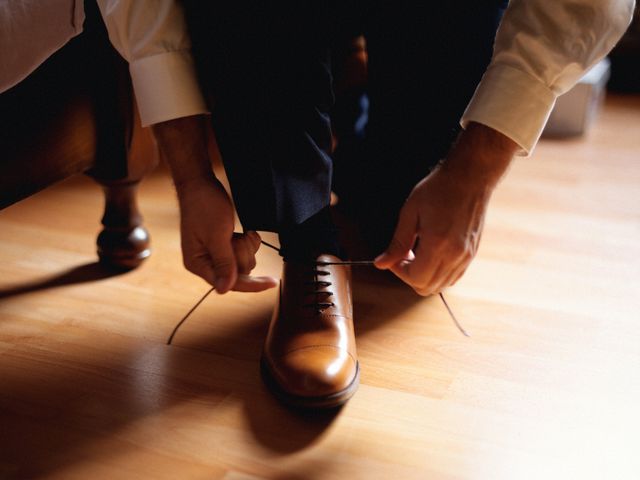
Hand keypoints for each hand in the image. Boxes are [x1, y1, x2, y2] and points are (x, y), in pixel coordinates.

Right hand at [152, 115, 276, 293]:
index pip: (227, 283)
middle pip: (238, 274)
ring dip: (245, 246)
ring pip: (244, 262)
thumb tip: (224, 290)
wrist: (200, 184)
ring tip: (236, 231)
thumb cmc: (204, 206)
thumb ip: (223, 263)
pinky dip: (247, 241)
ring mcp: (215, 254)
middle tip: (236, 236)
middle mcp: (205, 262)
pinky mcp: (224, 246)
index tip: (271, 283)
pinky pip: (244, 252)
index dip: (251, 284)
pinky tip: (242, 230)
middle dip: (242, 253)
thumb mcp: (217, 235)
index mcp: (197, 264)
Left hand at [374, 123, 517, 295]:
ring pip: (441, 285)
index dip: (399, 272)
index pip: (415, 278)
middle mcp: (455, 255)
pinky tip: (432, 254)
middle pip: (428, 287)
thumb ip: (397, 243)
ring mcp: (466, 256)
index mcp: (438, 245)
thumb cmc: (439, 189)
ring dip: (425, 275)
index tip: (395, 257)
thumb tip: (381, 263)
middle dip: (410, 275)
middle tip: (405, 255)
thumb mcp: (410, 213)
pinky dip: (439, 273)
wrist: (470, 176)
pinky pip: (453, 277)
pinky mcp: (472, 253)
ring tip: (419, 252)